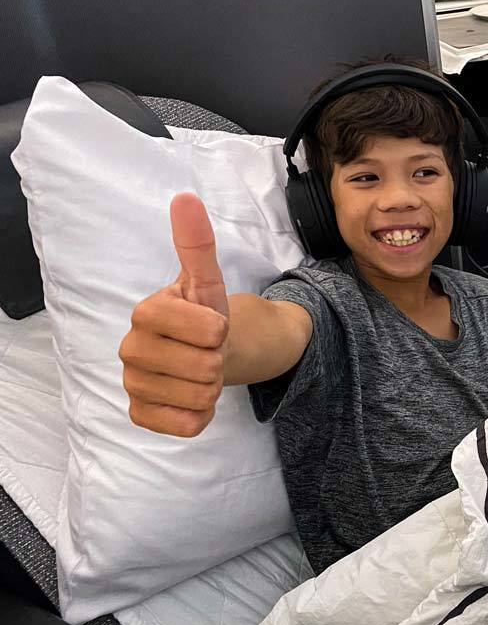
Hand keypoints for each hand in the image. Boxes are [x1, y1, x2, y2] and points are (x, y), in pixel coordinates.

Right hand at [119, 193, 229, 436]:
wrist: (204, 353)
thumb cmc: (204, 316)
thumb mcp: (207, 280)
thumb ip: (197, 244)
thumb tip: (186, 199)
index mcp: (146, 313)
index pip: (205, 330)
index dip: (219, 330)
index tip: (213, 326)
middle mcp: (130, 349)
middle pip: (205, 367)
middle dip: (219, 361)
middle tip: (208, 352)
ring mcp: (133, 384)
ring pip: (200, 396)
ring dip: (212, 388)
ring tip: (201, 372)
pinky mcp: (141, 415)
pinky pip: (186, 425)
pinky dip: (201, 415)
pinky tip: (191, 397)